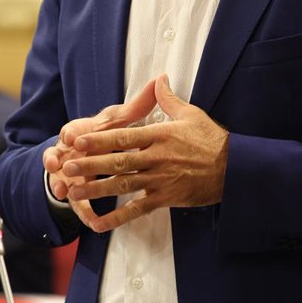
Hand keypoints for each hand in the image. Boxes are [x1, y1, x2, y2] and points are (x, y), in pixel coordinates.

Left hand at [62, 75, 228, 232]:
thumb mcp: (191, 114)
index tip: (78, 141)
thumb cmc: (211, 140)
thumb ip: (169, 99)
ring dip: (97, 190)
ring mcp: (160, 179)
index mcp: (160, 135)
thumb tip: (159, 79)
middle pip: (118, 162)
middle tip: (67, 168)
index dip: (100, 140)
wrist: (234, 168)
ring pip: (123, 185)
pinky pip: (138, 209)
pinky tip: (99, 223)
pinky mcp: (166, 198)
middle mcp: (157, 157)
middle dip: (91, 165)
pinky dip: (118, 218)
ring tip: (74, 192)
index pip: (124, 137)